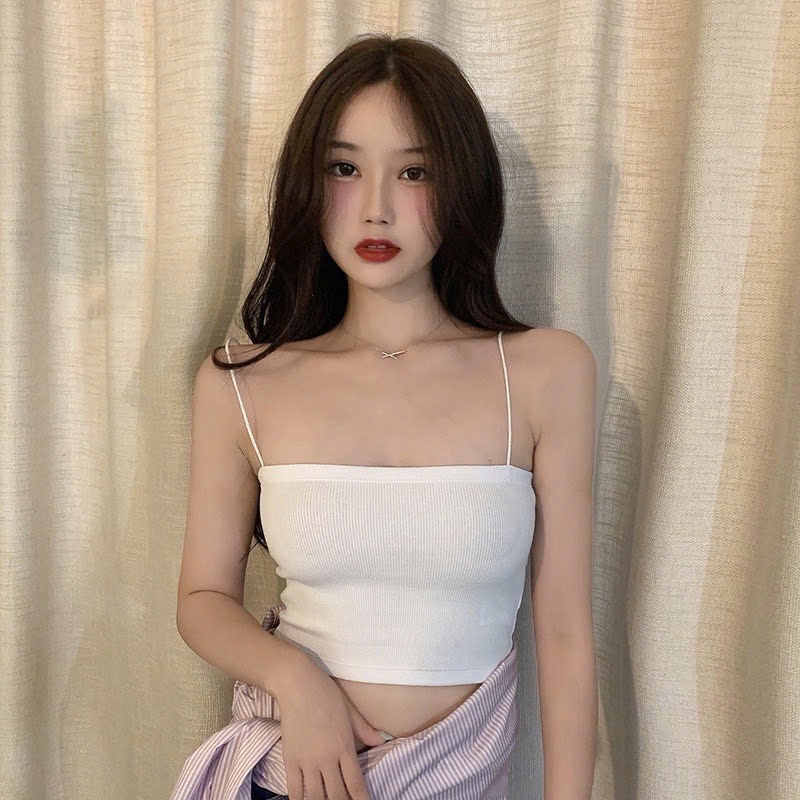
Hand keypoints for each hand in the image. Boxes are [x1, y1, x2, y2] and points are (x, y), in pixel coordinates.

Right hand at [276, 657, 386, 799]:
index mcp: (345, 747)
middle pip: (337, 796)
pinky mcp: (290, 760)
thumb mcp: (350, 710)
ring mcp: (307, 761)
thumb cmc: (327, 694)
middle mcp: (327, 759)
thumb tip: (384, 739)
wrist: (297, 684)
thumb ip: (366, 729)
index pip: (356, 784)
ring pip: (316, 797)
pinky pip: (295, 790)